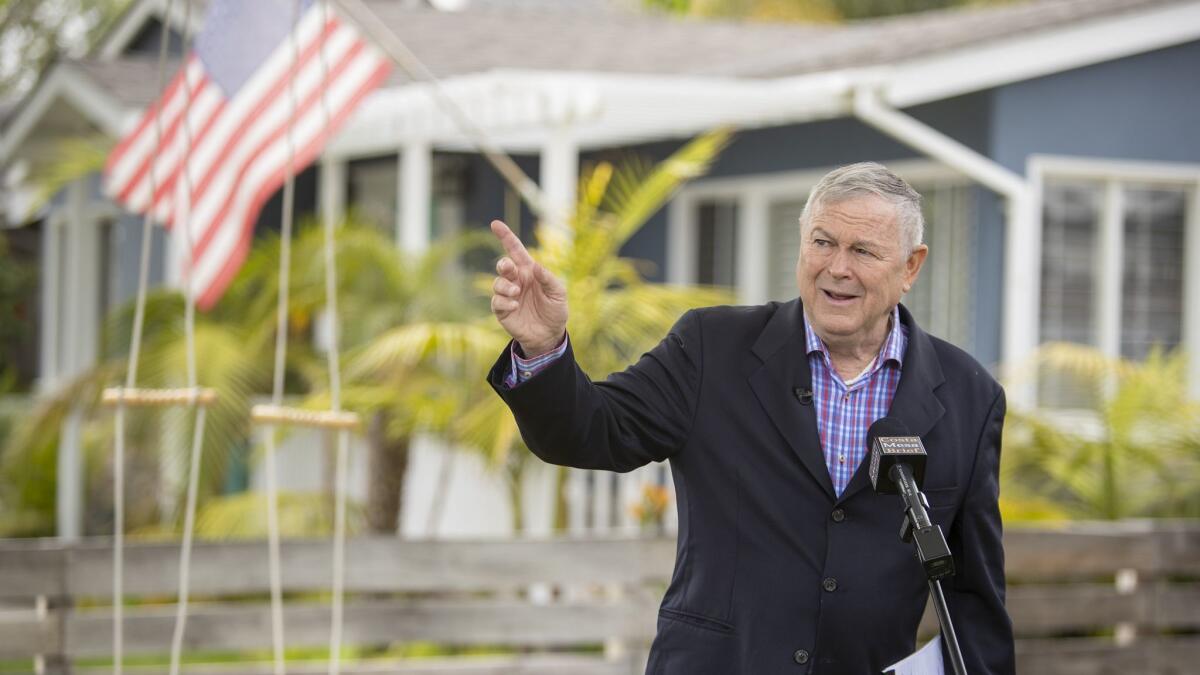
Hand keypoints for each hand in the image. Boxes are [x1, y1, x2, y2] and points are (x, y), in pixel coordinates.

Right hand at [489, 219, 567, 356]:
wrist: (549, 335)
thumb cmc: (555, 311)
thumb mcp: (559, 293)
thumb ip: (548, 278)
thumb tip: (536, 266)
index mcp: (529, 272)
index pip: (515, 251)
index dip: (506, 237)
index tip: (495, 224)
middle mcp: (516, 281)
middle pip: (503, 265)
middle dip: (503, 264)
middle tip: (509, 269)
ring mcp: (508, 295)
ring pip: (497, 283)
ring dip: (505, 285)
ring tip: (516, 293)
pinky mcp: (502, 310)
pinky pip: (496, 301)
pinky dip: (503, 301)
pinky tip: (514, 305)